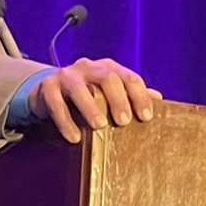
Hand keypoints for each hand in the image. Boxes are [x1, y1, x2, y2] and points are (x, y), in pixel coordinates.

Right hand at [30, 57, 162, 143]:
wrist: (47, 91)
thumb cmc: (86, 94)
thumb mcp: (108, 92)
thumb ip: (130, 94)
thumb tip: (159, 98)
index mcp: (107, 68)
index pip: (129, 77)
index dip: (139, 96)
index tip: (146, 117)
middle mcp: (88, 67)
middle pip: (107, 77)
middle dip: (118, 99)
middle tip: (124, 122)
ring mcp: (66, 75)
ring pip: (78, 88)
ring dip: (90, 107)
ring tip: (99, 126)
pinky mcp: (47, 87)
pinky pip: (55, 102)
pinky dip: (65, 121)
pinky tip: (75, 138)